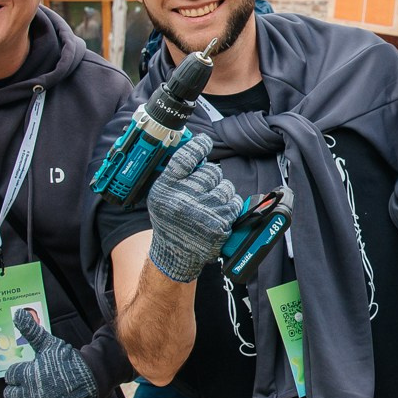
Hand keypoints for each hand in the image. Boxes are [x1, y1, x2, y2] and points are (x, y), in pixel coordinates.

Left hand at [1, 310, 100, 397]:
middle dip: (17, 388)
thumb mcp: (49, 343)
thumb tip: (18, 313)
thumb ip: (31, 331)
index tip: (28, 369)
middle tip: (30, 382)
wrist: (90, 379)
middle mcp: (28, 393)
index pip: (9, 376)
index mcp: (26, 374)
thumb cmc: (68, 360)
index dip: (18, 372)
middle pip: (9, 394)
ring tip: (33, 395)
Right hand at [146, 135, 241, 283]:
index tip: (204, 142)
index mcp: (166, 188)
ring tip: (208, 206)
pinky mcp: (220, 224)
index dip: (198, 146)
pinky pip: (235, 202)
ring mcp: (203, 212)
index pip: (185, 158)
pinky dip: (230, 206)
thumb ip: (177, 173)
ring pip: (225, 186)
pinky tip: (217, 215)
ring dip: (221, 193)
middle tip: (202, 191)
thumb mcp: (162, 195)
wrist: (175, 255)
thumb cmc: (170, 220)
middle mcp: (183, 198)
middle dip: (210, 178)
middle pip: (210, 171)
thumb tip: (199, 146)